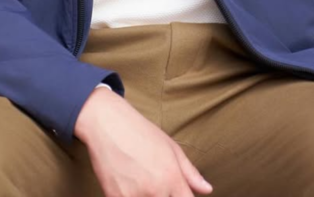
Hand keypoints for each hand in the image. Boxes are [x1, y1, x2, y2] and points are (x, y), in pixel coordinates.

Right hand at [74, 87, 213, 196]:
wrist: (107, 124)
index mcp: (172, 178)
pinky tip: (129, 183)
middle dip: (165, 195)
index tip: (178, 193)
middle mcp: (155, 191)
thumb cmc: (140, 131)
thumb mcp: (170, 146)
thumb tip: (207, 189)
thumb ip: (190, 172)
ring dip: (148, 196)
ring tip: (141, 178)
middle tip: (154, 179)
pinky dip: (131, 196)